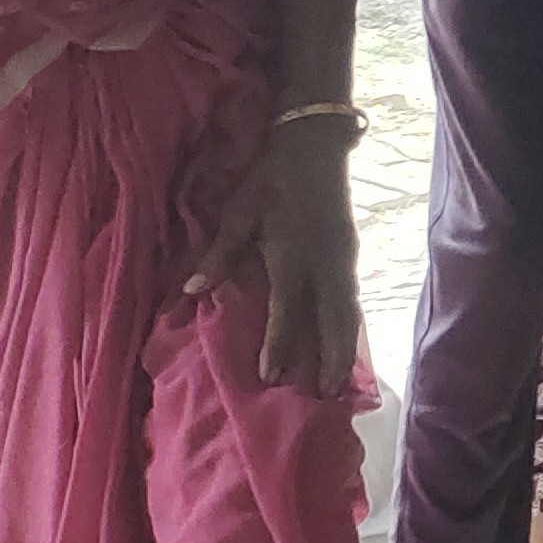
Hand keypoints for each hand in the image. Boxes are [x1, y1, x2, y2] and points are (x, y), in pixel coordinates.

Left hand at [184, 135, 364, 393]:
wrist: (316, 147)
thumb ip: (219, 254)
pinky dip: (350, 326)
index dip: (280, 344)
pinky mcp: (351, 255)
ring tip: (342, 382)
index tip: (271, 375)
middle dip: (329, 359)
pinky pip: (352, 299)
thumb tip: (190, 292)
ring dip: (345, 348)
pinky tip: (347, 345)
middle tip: (324, 395)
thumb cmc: (270, 178)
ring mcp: (344, 259)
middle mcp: (324, 263)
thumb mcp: (239, 212)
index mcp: (292, 253)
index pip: (287, 310)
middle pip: (331, 320)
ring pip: (347, 313)